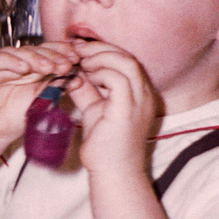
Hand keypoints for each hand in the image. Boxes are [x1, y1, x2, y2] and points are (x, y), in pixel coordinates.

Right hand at [0, 41, 82, 141]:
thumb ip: (55, 88)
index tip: (75, 59)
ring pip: (18, 52)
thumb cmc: (13, 119)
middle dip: (52, 56)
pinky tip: (23, 68)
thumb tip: (77, 79)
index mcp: (32, 68)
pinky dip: (11, 62)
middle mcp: (15, 63)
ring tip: (48, 67)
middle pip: (36, 50)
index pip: (49, 52)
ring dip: (35, 58)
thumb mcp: (40, 102)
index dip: (62, 52)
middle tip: (65, 63)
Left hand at [68, 40, 160, 178]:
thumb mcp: (94, 109)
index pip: (126, 60)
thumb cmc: (105, 144)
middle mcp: (145, 94)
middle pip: (127, 57)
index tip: (80, 48)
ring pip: (126, 63)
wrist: (112, 171)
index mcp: (139, 93)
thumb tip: (73, 72)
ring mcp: (140, 101)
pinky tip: (86, 76)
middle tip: (78, 48)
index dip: (103, 50)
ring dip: (100, 57)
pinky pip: (118, 79)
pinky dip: (100, 72)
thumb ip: (86, 90)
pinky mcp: (129, 109)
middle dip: (100, 48)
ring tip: (81, 60)